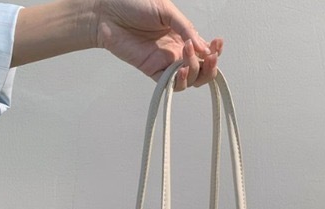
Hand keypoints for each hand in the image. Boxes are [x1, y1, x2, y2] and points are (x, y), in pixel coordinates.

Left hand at [93, 0, 222, 89]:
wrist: (107, 12)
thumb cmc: (132, 4)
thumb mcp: (166, 10)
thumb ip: (185, 27)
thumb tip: (202, 45)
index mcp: (182, 35)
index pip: (204, 50)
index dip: (214, 51)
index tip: (217, 44)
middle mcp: (176, 52)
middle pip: (201, 70)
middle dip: (210, 67)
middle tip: (209, 56)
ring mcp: (165, 63)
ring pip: (190, 80)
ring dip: (196, 71)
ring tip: (189, 54)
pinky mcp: (153, 71)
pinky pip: (171, 85)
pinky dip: (180, 81)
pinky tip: (182, 70)